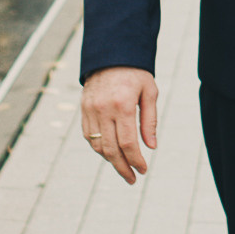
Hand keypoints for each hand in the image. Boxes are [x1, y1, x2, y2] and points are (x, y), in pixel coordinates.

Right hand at [79, 66, 157, 183]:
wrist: (110, 54)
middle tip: (132, 179)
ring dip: (110, 160)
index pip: (128, 143)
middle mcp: (104, 109)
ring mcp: (91, 110)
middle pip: (111, 149)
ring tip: (123, 167)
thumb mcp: (149, 92)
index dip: (135, 160)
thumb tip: (151, 147)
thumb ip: (149, 121)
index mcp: (123, 105)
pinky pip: (88, 136)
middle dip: (122, 168)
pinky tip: (110, 153)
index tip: (143, 170)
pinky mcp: (83, 109)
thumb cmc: (135, 73)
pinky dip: (98, 148)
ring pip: (97, 145)